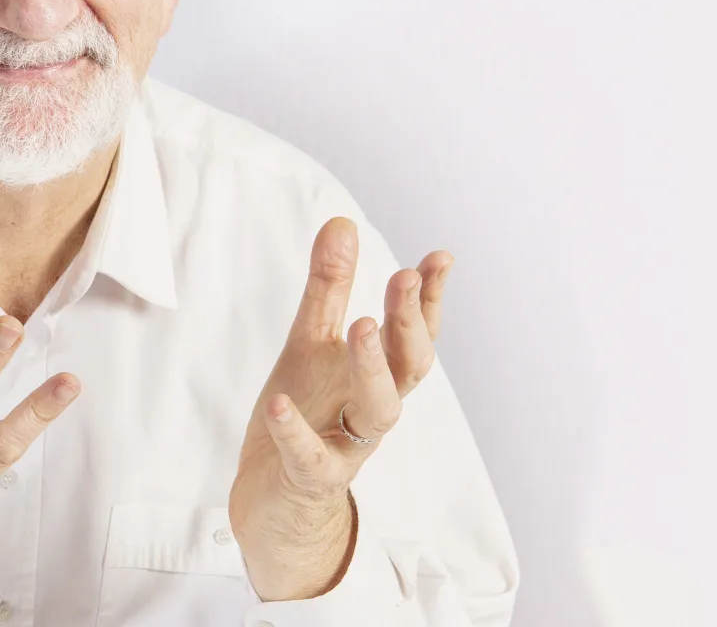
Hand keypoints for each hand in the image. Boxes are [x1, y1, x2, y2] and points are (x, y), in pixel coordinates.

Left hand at [228, 217, 451, 600]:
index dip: (430, 298)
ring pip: (379, 409)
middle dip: (410, 321)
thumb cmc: (306, 409)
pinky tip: (278, 404)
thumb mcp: (312, 341)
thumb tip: (343, 221)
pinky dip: (296, 430)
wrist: (276, 494)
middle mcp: (374, 407)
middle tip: (404, 276)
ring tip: (362, 325)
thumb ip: (330, 287)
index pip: (415, 332)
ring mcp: (349, 444)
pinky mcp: (313, 476)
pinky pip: (310, 455)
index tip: (440, 257)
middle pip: (410, 366)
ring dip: (373, 367)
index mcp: (378, 372)